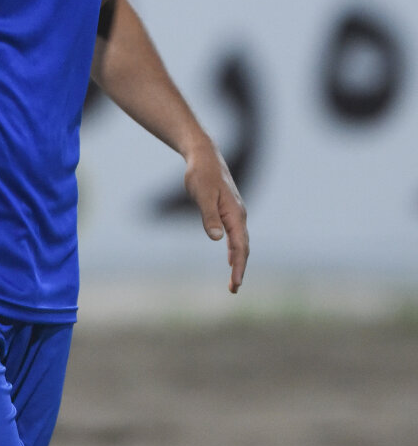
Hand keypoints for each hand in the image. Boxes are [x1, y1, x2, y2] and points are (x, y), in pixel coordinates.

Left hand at [184, 142, 248, 293]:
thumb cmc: (202, 174)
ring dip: (238, 261)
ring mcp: (236, 213)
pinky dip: (235, 249)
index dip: (239, 266)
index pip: (240, 246)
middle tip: (233, 289)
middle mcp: (239, 215)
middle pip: (244, 247)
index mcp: (235, 214)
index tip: (235, 284)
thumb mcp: (202, 195)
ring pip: (241, 242)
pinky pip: (236, 235)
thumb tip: (218, 239)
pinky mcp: (229, 211)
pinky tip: (231, 258)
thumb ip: (209, 216)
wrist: (204, 156)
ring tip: (234, 281)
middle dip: (240, 269)